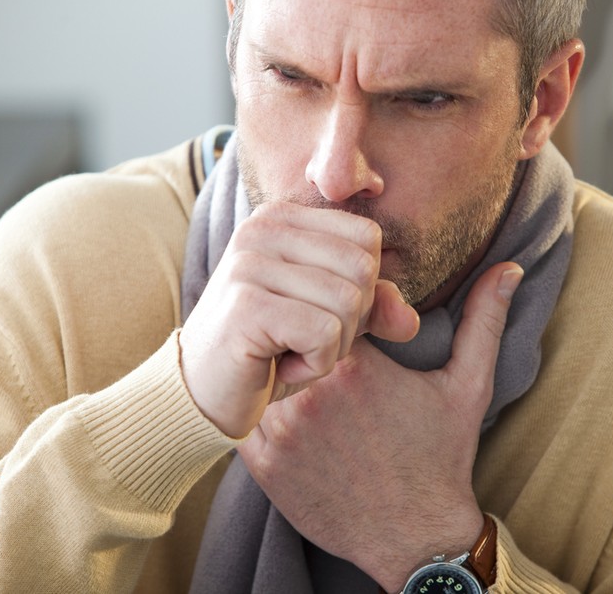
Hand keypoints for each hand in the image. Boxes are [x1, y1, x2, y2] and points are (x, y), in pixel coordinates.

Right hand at [179, 201, 419, 437]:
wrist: (201, 395)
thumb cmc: (268, 351)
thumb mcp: (330, 322)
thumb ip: (374, 308)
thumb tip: (411, 321)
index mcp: (282, 218)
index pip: (367, 239)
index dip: (362, 289)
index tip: (315, 314)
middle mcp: (262, 228)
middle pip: (363, 269)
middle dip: (350, 322)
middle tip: (303, 340)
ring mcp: (249, 263)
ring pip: (348, 303)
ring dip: (330, 348)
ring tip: (287, 352)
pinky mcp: (246, 305)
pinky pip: (325, 334)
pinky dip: (313, 365)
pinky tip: (277, 366)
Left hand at [239, 262, 521, 591]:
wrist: (415, 536)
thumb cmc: (441, 457)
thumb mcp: (469, 384)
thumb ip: (484, 320)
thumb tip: (509, 268)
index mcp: (356, 364)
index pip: (325, 306)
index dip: (337, 313)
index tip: (354, 332)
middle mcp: (311, 393)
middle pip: (289, 335)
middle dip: (304, 338)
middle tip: (323, 353)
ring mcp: (282, 430)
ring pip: (261, 371)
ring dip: (277, 369)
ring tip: (302, 380)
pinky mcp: (262, 463)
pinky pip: (245, 414)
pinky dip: (259, 407)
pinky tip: (289, 415)